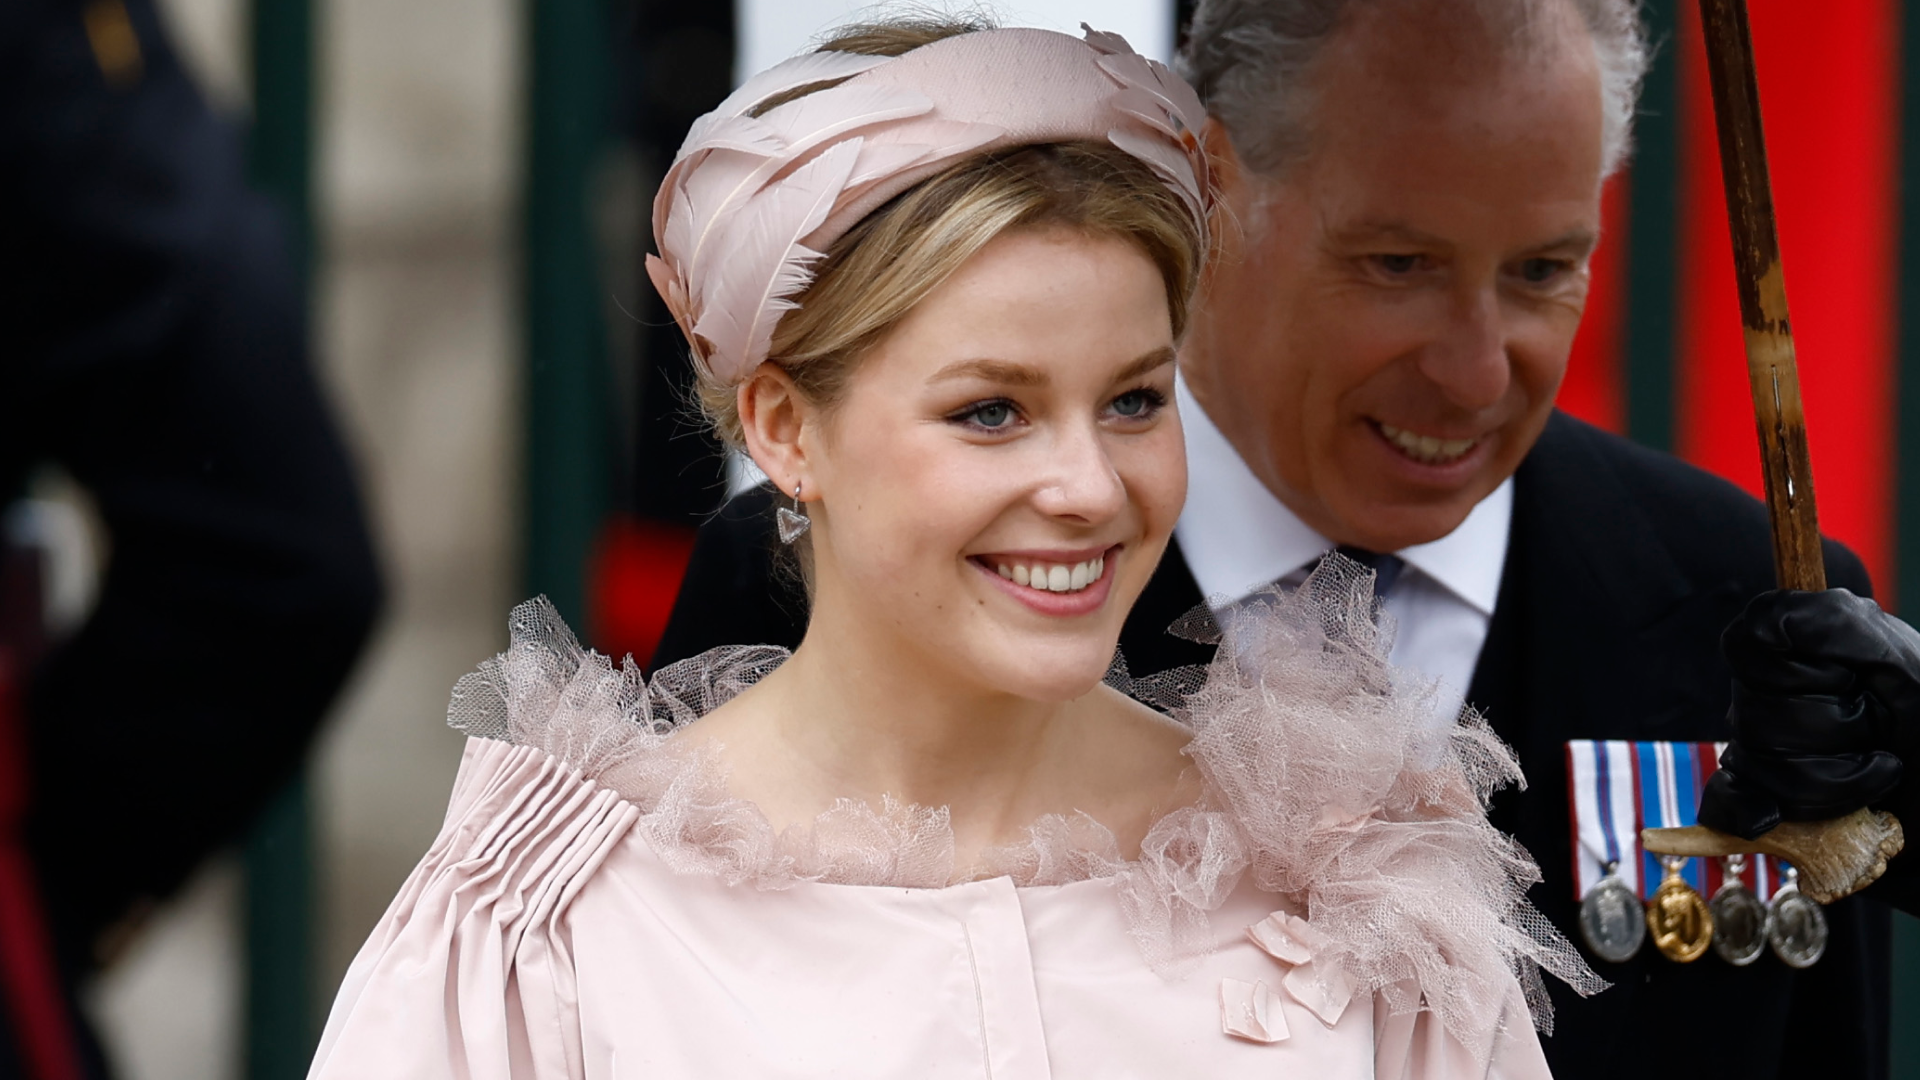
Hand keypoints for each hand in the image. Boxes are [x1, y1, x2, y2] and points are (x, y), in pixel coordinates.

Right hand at [1699, 589, 1919, 842]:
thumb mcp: (1906, 663)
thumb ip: (1839, 626)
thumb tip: (1769, 623)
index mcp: (1802, 648)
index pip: (1748, 644)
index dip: (1803, 668)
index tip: (1857, 678)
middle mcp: (1773, 693)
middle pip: (1754, 709)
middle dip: (1832, 728)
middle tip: (1881, 730)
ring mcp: (1764, 747)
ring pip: (1757, 761)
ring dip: (1834, 778)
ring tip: (1875, 773)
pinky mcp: (1764, 797)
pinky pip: (1726, 801)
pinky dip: (1747, 811)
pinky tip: (1778, 816)